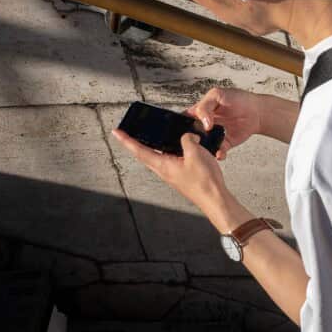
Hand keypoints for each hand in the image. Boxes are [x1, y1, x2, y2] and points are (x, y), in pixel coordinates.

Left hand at [112, 128, 233, 223]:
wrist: (214, 199)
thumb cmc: (204, 182)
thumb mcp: (195, 154)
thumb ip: (188, 140)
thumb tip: (187, 136)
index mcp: (163, 165)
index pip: (139, 150)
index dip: (127, 140)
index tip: (117, 132)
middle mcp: (164, 170)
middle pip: (145, 154)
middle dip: (137, 143)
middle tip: (130, 133)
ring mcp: (172, 173)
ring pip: (159, 156)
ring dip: (155, 146)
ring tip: (155, 136)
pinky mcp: (181, 175)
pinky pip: (172, 159)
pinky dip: (171, 150)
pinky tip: (180, 146)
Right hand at [185, 87, 264, 160]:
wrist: (257, 110)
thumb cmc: (238, 99)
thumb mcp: (217, 95)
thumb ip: (205, 106)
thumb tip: (204, 123)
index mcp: (199, 112)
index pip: (184, 119)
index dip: (180, 125)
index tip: (180, 131)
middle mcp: (205, 124)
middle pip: (191, 135)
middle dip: (190, 141)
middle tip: (191, 143)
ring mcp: (215, 135)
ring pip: (204, 145)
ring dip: (203, 149)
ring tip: (203, 151)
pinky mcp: (225, 142)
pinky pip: (219, 151)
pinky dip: (219, 154)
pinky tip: (220, 153)